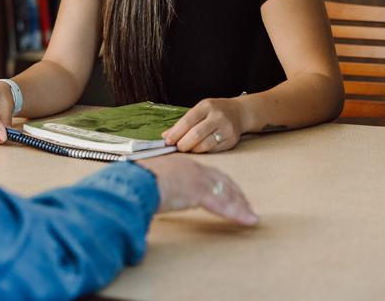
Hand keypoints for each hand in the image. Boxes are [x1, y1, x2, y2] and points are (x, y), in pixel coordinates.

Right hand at [137, 154, 257, 224]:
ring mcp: (197, 180)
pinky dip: (237, 213)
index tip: (229, 191)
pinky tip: (248, 220)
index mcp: (180, 164)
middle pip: (221, 180)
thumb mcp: (146, 180)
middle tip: (246, 204)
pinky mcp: (199, 193)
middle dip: (235, 193)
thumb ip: (154, 185)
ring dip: (240, 205)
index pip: (207, 173)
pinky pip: (223, 205)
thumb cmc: (134, 182)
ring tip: (251, 216)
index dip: (221, 182)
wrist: (133, 180)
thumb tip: (149, 193)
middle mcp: (192, 168)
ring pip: (225, 192)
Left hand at [162, 97, 245, 152]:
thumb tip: (165, 136)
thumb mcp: (199, 111)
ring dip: (193, 149)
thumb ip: (182, 123)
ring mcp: (227, 129)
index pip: (188, 120)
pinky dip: (203, 152)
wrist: (240, 112)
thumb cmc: (214, 112)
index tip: (167, 141)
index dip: (176, 132)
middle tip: (177, 148)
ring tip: (187, 149)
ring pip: (205, 144)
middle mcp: (218, 116)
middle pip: (196, 134)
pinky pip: (213, 150)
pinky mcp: (232, 140)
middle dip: (183, 143)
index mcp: (206, 106)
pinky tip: (199, 149)